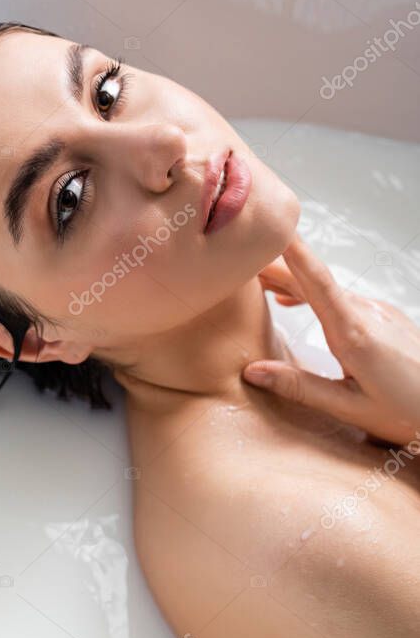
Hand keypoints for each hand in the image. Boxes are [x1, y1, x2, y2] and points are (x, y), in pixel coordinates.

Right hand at [244, 234, 419, 448]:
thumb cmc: (408, 412)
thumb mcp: (351, 408)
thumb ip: (300, 387)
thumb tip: (253, 371)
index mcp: (353, 333)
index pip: (315, 280)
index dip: (291, 250)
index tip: (272, 225)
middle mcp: (366, 313)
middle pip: (312, 280)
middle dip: (275, 267)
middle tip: (236, 259)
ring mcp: (378, 311)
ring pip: (326, 288)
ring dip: (291, 282)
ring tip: (256, 282)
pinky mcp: (385, 317)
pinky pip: (341, 297)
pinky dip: (312, 294)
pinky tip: (296, 303)